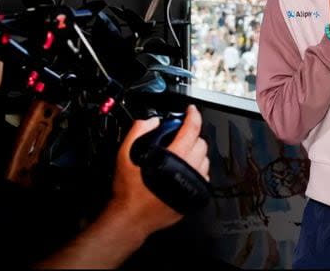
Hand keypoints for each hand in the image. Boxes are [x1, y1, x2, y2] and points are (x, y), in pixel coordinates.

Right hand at [108, 105, 209, 237]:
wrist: (131, 218)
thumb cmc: (128, 192)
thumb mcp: (125, 155)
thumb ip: (138, 132)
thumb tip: (151, 121)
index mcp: (173, 158)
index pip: (191, 129)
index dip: (193, 116)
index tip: (192, 111)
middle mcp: (187, 170)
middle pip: (201, 143)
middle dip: (192, 136)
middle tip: (180, 136)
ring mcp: (193, 183)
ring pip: (205, 160)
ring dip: (196, 153)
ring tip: (181, 155)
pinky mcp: (195, 195)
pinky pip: (204, 176)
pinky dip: (197, 170)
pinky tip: (185, 170)